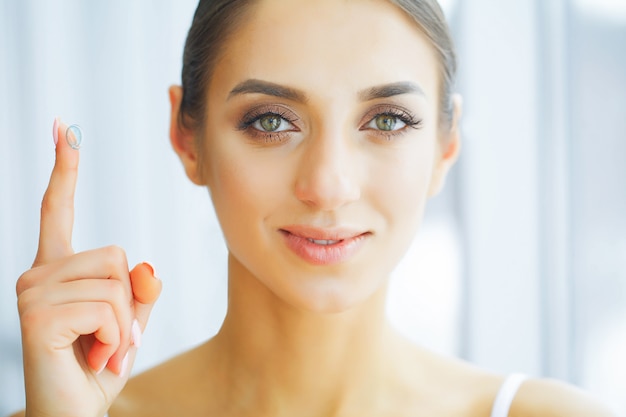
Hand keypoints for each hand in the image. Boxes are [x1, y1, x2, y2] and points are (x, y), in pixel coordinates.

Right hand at [15, 119, 161, 416]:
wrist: (74, 415)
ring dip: (124, 325)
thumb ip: (138, 292)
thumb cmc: (97, 367)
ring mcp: (32, 293)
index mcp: (57, 270)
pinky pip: (107, 308)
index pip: (59, 210)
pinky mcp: (37, 317)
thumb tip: (147, 265)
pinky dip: (116, 339)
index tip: (65, 127)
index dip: (65, 169)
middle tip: (112, 338)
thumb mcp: (128, 324)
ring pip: (115, 283)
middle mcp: (37, 274)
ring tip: (101, 350)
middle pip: (116, 254)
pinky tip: (95, 358)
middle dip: (129, 302)